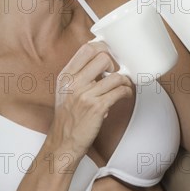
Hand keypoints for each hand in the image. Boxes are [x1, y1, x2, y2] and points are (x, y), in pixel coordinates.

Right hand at [50, 41, 132, 157]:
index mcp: (66, 75)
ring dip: (124, 80)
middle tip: (114, 71)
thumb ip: (78, 73)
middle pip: (102, 57)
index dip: (102, 47)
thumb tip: (100, 59)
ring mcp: (86, 95)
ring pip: (115, 76)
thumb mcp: (64, 89)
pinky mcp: (97, 108)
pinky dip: (126, 91)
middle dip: (114, 63)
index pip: (86, 49)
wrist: (63, 142)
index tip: (108, 53)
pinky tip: (124, 94)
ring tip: (123, 84)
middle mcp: (74, 83)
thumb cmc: (67, 116)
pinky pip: (120, 91)